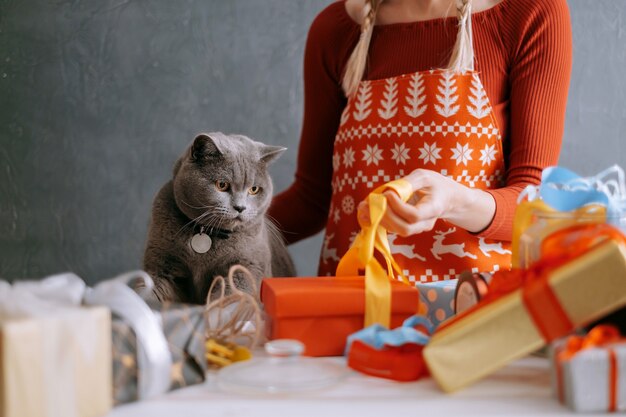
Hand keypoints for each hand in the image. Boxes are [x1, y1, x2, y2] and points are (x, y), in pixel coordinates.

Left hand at [357, 169, 495, 235]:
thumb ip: (409, 182)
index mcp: (433, 208)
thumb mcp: (425, 176)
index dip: (398, 206)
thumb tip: (390, 190)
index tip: (387, 193)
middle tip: (369, 202)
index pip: (413, 215)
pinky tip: (365, 211)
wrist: (446, 198)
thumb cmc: (435, 185)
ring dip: (378, 219)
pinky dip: (378, 221)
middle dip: (385, 216)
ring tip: (363, 206)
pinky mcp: (407, 227)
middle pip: (404, 228)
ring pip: (396, 230)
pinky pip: (392, 228)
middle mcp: (425, 223)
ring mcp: (417, 228)